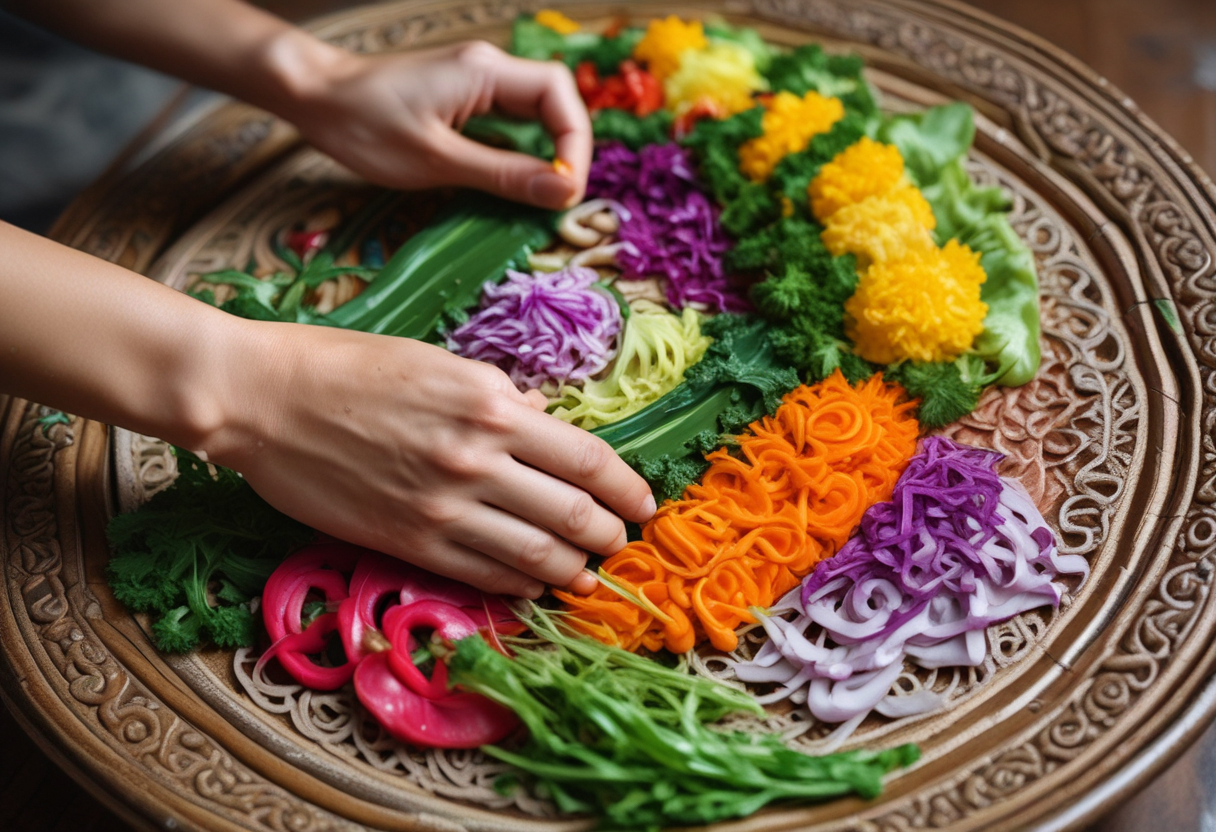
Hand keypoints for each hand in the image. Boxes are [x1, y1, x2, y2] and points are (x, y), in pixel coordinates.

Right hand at [207, 322, 655, 597]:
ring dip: (574, 570)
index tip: (643, 503)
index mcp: (491, 404)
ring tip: (589, 573)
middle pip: (574, 514)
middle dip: (609, 535)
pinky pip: (483, 575)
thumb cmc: (348, 367)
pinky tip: (535, 586)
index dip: (627, 488)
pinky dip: (520, 585)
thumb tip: (546, 423)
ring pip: (536, 555)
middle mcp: (476, 459)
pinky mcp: (407, 542)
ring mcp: (442, 508)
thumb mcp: (439, 362)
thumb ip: (500, 397)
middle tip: (620, 542)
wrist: (263, 400)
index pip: (587, 459)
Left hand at [278, 40, 591, 209]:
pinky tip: (509, 182)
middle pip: (554, 102)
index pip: (558, 95)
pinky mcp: (463, 97)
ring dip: (543, 155)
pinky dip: (518, 153)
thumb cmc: (365, 126)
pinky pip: (508, 123)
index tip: (565, 190)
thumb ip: (503, 175)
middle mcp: (488, 68)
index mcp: (485, 71)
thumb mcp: (437, 160)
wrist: (313, 98)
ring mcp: (476, 81)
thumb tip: (563, 192)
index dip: (575, 144)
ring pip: (534, 114)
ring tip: (537, 196)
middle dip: (565, 151)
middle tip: (557, 198)